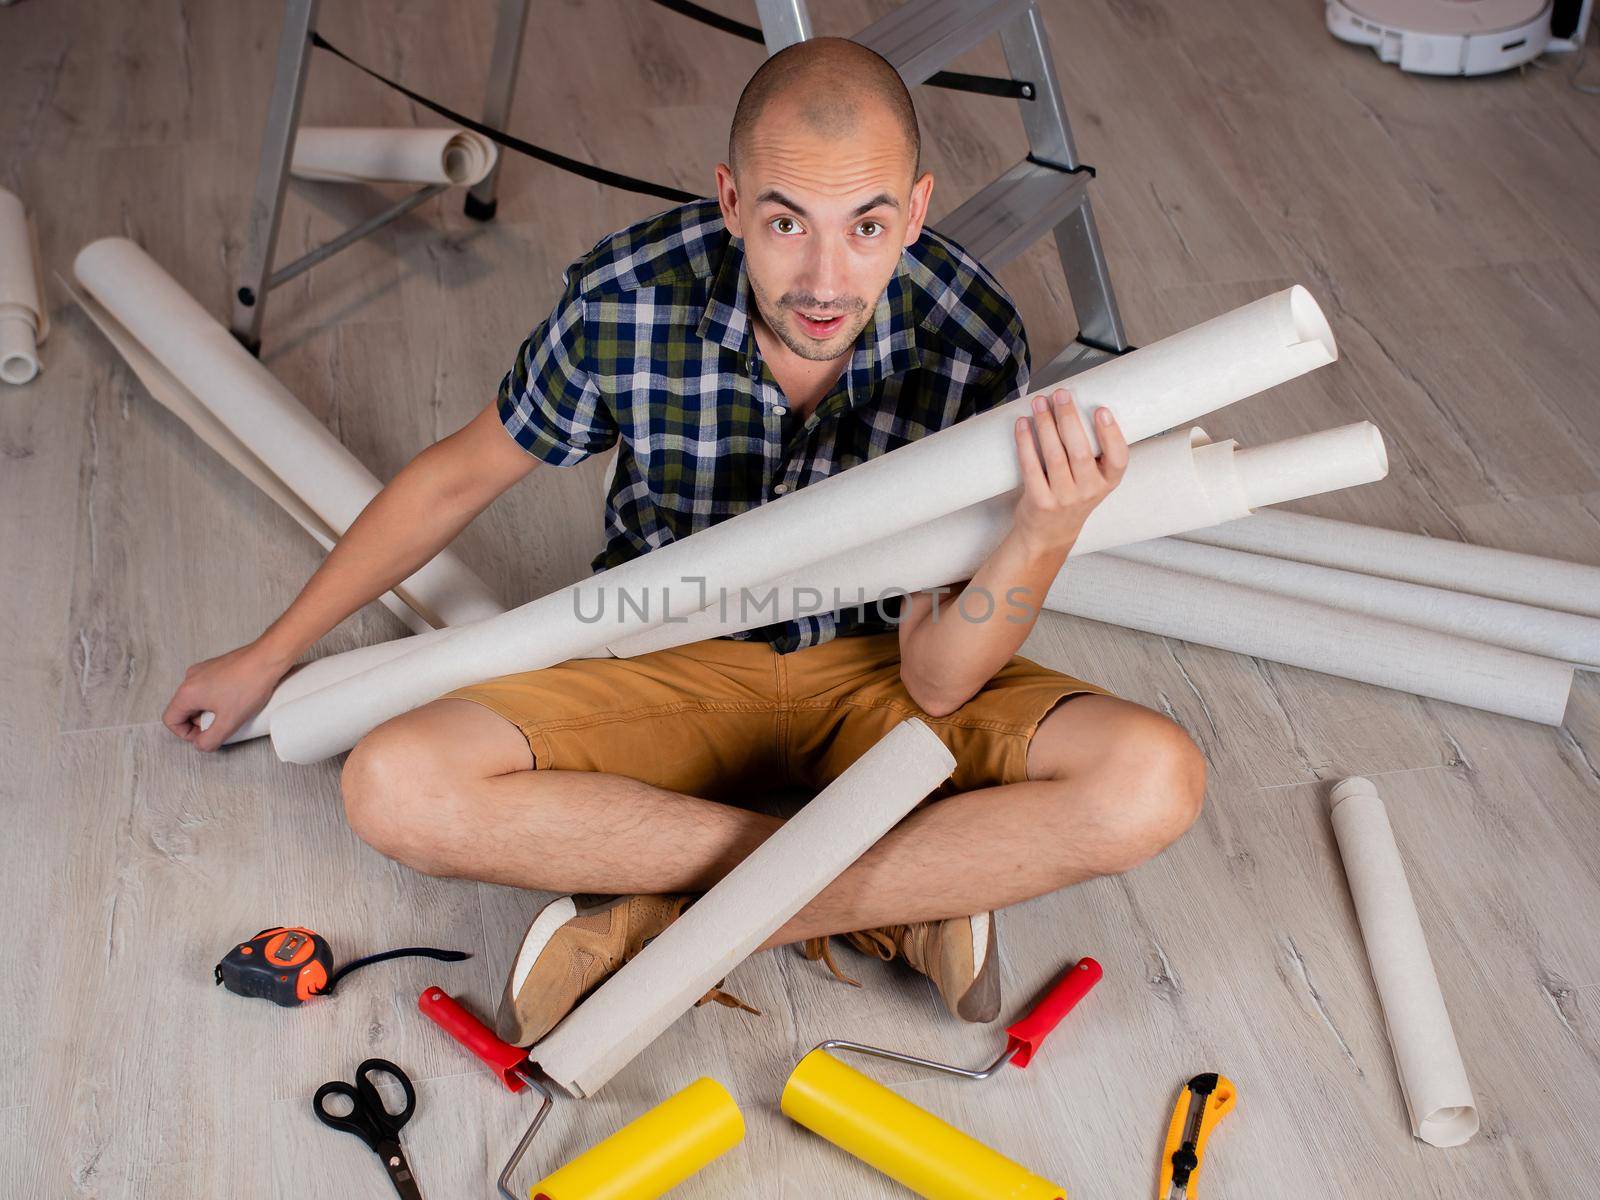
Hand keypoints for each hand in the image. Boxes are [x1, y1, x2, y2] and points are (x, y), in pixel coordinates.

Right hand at [162, 640, 294, 751]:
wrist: (268, 658)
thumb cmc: (250, 685)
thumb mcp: (229, 722)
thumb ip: (210, 740)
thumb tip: (201, 744)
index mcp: (186, 692)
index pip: (171, 720)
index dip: (186, 734)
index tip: (206, 736)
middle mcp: (190, 678)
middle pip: (185, 710)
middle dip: (201, 722)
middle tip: (223, 724)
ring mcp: (204, 670)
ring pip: (199, 699)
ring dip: (211, 710)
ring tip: (233, 712)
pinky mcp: (217, 666)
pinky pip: (210, 688)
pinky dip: (219, 698)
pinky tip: (238, 700)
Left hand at [1012, 387, 1127, 557]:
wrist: (1049, 533)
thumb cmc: (1071, 497)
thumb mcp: (1093, 480)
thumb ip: (1092, 453)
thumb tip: (1074, 405)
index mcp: (1107, 482)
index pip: (1118, 458)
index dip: (1111, 434)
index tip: (1102, 410)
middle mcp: (1088, 492)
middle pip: (1080, 451)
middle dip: (1068, 418)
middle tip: (1060, 394)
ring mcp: (1064, 499)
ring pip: (1054, 456)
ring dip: (1045, 425)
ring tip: (1039, 403)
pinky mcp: (1040, 502)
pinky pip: (1031, 467)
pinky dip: (1026, 443)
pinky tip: (1023, 425)